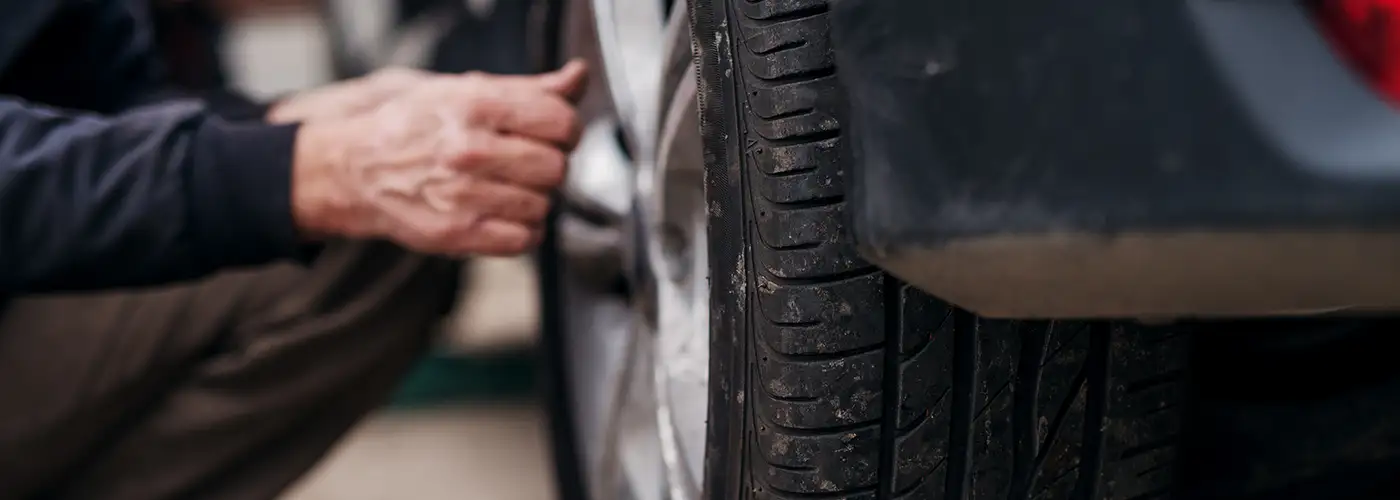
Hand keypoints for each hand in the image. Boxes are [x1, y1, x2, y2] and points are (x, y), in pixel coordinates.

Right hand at [291, 60, 588, 255]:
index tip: (553, 134)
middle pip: (556, 167)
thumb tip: (577, 77)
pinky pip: (524, 240)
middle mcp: (468, 150)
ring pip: (543, 206)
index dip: (565, 129)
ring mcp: (462, 195)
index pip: (560, 121)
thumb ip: (530, 88)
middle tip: (524, 163)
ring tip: (506, 188)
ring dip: (534, 200)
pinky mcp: (456, 233)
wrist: (355, 167)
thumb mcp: (466, 90)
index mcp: (475, 105)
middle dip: (548, 166)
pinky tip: (502, 213)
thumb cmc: (415, 125)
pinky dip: (522, 231)